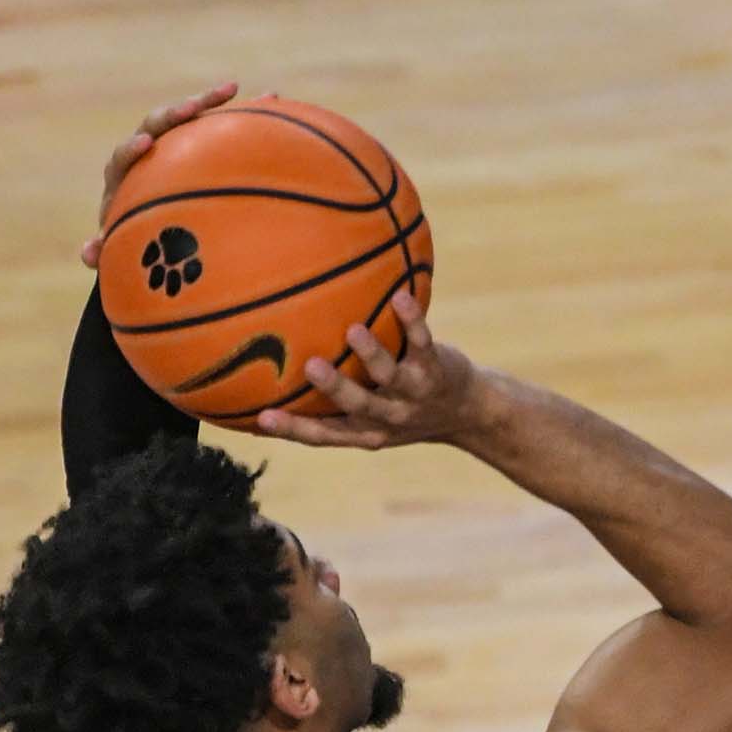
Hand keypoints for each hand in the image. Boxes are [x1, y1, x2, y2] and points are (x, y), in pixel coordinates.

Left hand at [82, 82, 237, 266]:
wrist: (148, 215)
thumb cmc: (132, 233)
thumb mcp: (119, 244)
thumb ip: (104, 250)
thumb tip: (90, 253)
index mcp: (123, 175)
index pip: (122, 157)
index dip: (132, 149)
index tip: (145, 144)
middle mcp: (144, 151)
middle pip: (154, 125)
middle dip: (172, 115)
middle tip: (191, 108)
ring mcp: (171, 142)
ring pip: (185, 116)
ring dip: (206, 101)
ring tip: (233, 90)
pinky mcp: (195, 139)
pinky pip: (216, 122)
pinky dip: (238, 111)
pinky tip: (269, 97)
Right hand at [256, 293, 480, 449]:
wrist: (469, 413)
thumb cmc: (401, 409)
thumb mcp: (367, 418)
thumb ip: (326, 406)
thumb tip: (263, 390)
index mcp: (363, 430)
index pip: (324, 435)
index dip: (294, 429)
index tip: (261, 416)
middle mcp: (388, 416)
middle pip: (358, 406)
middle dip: (335, 389)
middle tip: (309, 367)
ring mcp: (414, 393)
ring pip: (390, 375)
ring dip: (373, 353)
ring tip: (353, 331)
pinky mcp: (437, 370)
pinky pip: (422, 342)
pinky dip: (412, 320)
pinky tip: (399, 296)